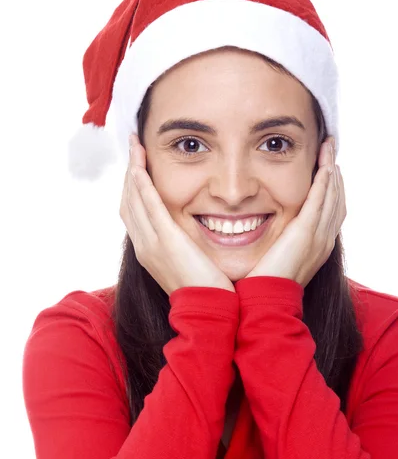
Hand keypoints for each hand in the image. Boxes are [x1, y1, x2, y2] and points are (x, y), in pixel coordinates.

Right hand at [119, 133, 234, 295]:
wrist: (208, 311)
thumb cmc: (205, 289)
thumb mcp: (190, 263)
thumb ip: (186, 245)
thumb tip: (192, 232)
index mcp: (150, 251)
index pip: (135, 212)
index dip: (134, 187)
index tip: (138, 167)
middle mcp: (144, 245)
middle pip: (128, 202)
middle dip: (129, 173)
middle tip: (133, 148)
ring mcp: (151, 243)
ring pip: (134, 199)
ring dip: (133, 170)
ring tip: (135, 147)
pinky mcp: (165, 240)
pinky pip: (148, 205)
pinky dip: (142, 183)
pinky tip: (140, 165)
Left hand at [244, 136, 345, 287]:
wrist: (266, 301)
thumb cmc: (266, 282)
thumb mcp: (278, 258)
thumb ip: (281, 241)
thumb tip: (270, 229)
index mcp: (318, 246)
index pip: (331, 210)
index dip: (332, 187)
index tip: (327, 168)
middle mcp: (324, 239)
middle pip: (337, 199)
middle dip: (335, 173)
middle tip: (331, 150)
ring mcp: (319, 237)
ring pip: (332, 196)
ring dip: (332, 170)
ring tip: (329, 149)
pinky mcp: (306, 233)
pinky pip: (321, 201)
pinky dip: (325, 182)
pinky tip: (325, 165)